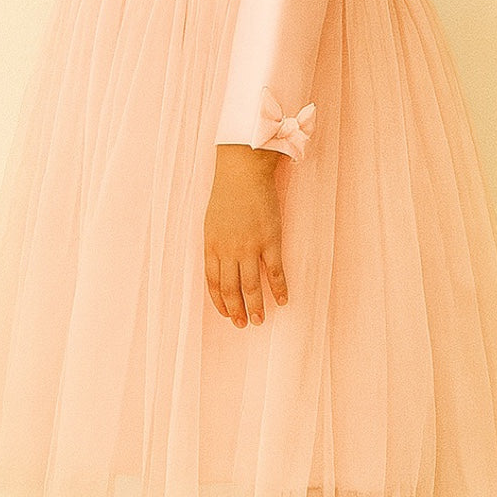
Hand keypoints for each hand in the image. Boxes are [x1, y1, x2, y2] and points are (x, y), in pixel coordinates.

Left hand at [204, 145, 289, 326]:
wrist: (243, 171)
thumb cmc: (227, 194)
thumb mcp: (212, 222)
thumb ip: (215, 246)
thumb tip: (221, 268)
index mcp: (212, 246)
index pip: (213, 283)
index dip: (220, 302)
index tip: (227, 315)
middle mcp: (229, 250)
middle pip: (232, 289)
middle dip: (237, 310)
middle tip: (243, 324)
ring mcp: (250, 246)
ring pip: (252, 285)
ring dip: (256, 306)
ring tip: (259, 320)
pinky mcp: (270, 240)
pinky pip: (275, 271)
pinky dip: (280, 288)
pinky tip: (284, 300)